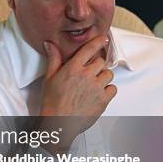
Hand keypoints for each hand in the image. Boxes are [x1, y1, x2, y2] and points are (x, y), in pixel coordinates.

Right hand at [39, 35, 116, 149]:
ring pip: (108, 75)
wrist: (58, 123)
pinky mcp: (103, 100)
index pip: (89, 49)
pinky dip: (108, 90)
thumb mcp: (49, 78)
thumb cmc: (52, 102)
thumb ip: (53, 59)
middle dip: (96, 65)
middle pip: (101, 62)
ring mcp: (96, 88)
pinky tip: (98, 93)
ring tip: (93, 84)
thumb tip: (50, 44)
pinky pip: (113, 89)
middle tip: (90, 72)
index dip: (98, 41)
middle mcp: (86, 76)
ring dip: (102, 77)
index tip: (103, 39)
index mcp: (73, 68)